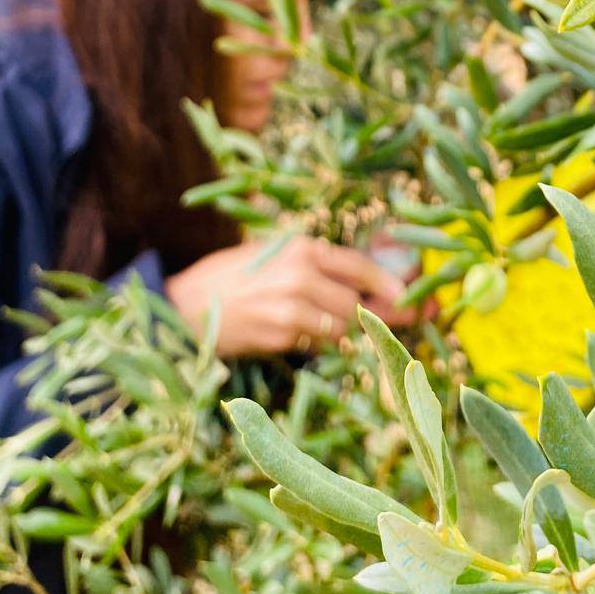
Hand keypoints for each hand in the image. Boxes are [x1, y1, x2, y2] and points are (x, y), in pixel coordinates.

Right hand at [165, 234, 409, 358]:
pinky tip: (310, 337)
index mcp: (302, 248)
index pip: (359, 265)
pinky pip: (318, 344)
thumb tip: (361, 282)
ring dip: (346, 332)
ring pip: (341, 327)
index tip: (409, 296)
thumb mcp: (272, 255)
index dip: (388, 283)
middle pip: (357, 302)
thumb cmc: (230, 277)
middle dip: (379, 315)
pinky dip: (322, 344)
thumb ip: (313, 265)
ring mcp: (292, 307)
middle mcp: (301, 275)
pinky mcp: (281, 335)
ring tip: (339, 330)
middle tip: (398, 323)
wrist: (184, 306)